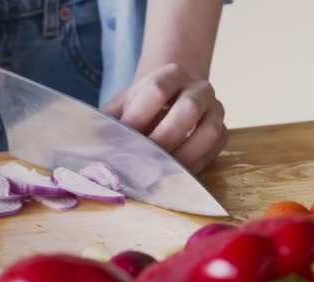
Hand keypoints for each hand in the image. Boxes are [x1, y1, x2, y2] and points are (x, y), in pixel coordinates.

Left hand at [103, 63, 227, 173]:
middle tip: (143, 159)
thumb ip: (109, 120)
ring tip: (161, 171)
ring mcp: (215, 109)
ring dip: (184, 155)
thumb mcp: (124, 104)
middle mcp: (198, 88)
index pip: (158, 89)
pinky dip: (195, 165)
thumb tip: (90, 144)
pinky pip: (214, 151)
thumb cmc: (142, 105)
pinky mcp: (222, 132)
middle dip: (163, 138)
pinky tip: (175, 174)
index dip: (139, 115)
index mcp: (171, 74)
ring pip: (208, 132)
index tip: (123, 137)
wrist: (173, 96)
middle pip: (188, 109)